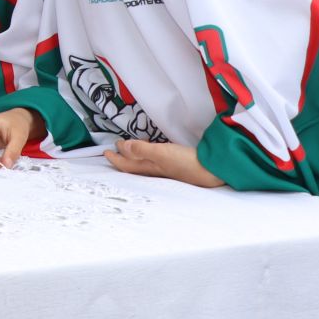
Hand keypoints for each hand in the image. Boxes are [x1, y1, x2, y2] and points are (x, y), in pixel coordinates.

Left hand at [104, 140, 224, 187]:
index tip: (105, 152)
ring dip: (134, 156)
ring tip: (129, 148)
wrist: (213, 171)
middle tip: (115, 148)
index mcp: (148, 169)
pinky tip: (153, 150)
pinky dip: (148, 155)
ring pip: (143, 163)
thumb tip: (122, 147)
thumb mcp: (161, 153)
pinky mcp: (175, 165)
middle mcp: (155, 171)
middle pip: (133, 165)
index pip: (126, 164)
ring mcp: (165, 169)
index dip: (114, 158)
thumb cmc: (185, 163)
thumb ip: (141, 149)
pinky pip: (155, 161)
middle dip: (122, 158)